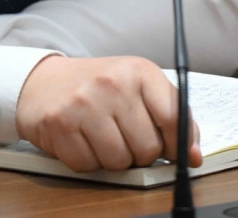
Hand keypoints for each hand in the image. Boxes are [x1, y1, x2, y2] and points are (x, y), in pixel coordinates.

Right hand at [14, 55, 201, 172]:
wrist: (43, 82)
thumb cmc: (99, 88)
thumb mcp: (138, 88)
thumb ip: (171, 117)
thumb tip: (193, 156)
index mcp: (140, 71)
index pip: (174, 116)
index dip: (179, 144)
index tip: (176, 154)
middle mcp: (113, 84)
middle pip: (148, 148)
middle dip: (141, 154)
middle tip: (128, 140)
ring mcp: (84, 104)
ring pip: (119, 162)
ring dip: (114, 160)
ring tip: (104, 138)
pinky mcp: (59, 124)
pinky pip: (88, 166)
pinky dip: (88, 162)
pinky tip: (83, 141)